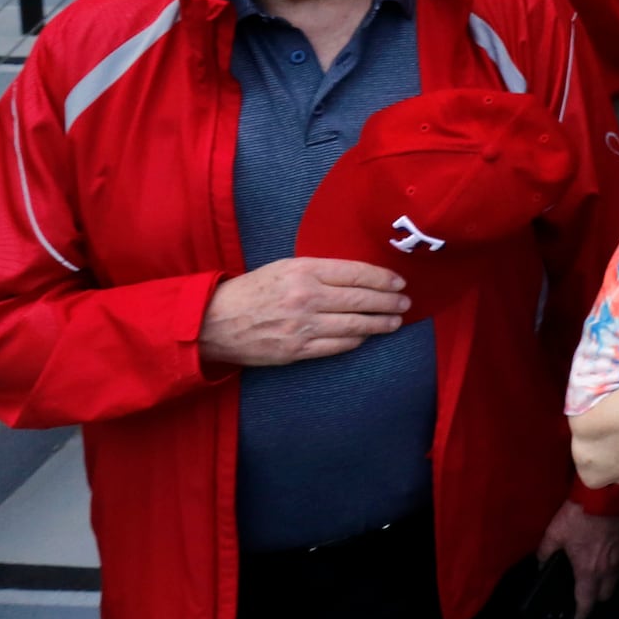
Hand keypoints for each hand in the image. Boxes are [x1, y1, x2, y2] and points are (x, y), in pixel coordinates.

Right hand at [199, 257, 409, 367]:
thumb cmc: (251, 290)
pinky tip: (366, 336)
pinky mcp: (296, 351)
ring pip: (354, 325)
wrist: (213, 321)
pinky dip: (356, 340)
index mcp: (303, 270)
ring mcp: (302, 326)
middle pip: (361, 299)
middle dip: (389, 302)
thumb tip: (357, 276)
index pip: (356, 272)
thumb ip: (319, 270)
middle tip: (405, 302)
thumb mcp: (283, 267)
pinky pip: (337, 346)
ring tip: (394, 321)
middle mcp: (306, 297)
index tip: (398, 282)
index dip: (382, 278)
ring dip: (379, 324)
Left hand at [535, 502, 618, 618]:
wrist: (610, 494)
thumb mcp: (555, 532)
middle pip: (606, 594)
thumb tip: (540, 562)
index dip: (581, 612)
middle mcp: (609, 570)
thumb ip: (546, 551)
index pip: (586, 602)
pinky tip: (615, 554)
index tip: (577, 616)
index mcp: (588, 571)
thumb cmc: (580, 515)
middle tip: (588, 590)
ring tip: (602, 572)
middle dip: (597, 596)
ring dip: (610, 580)